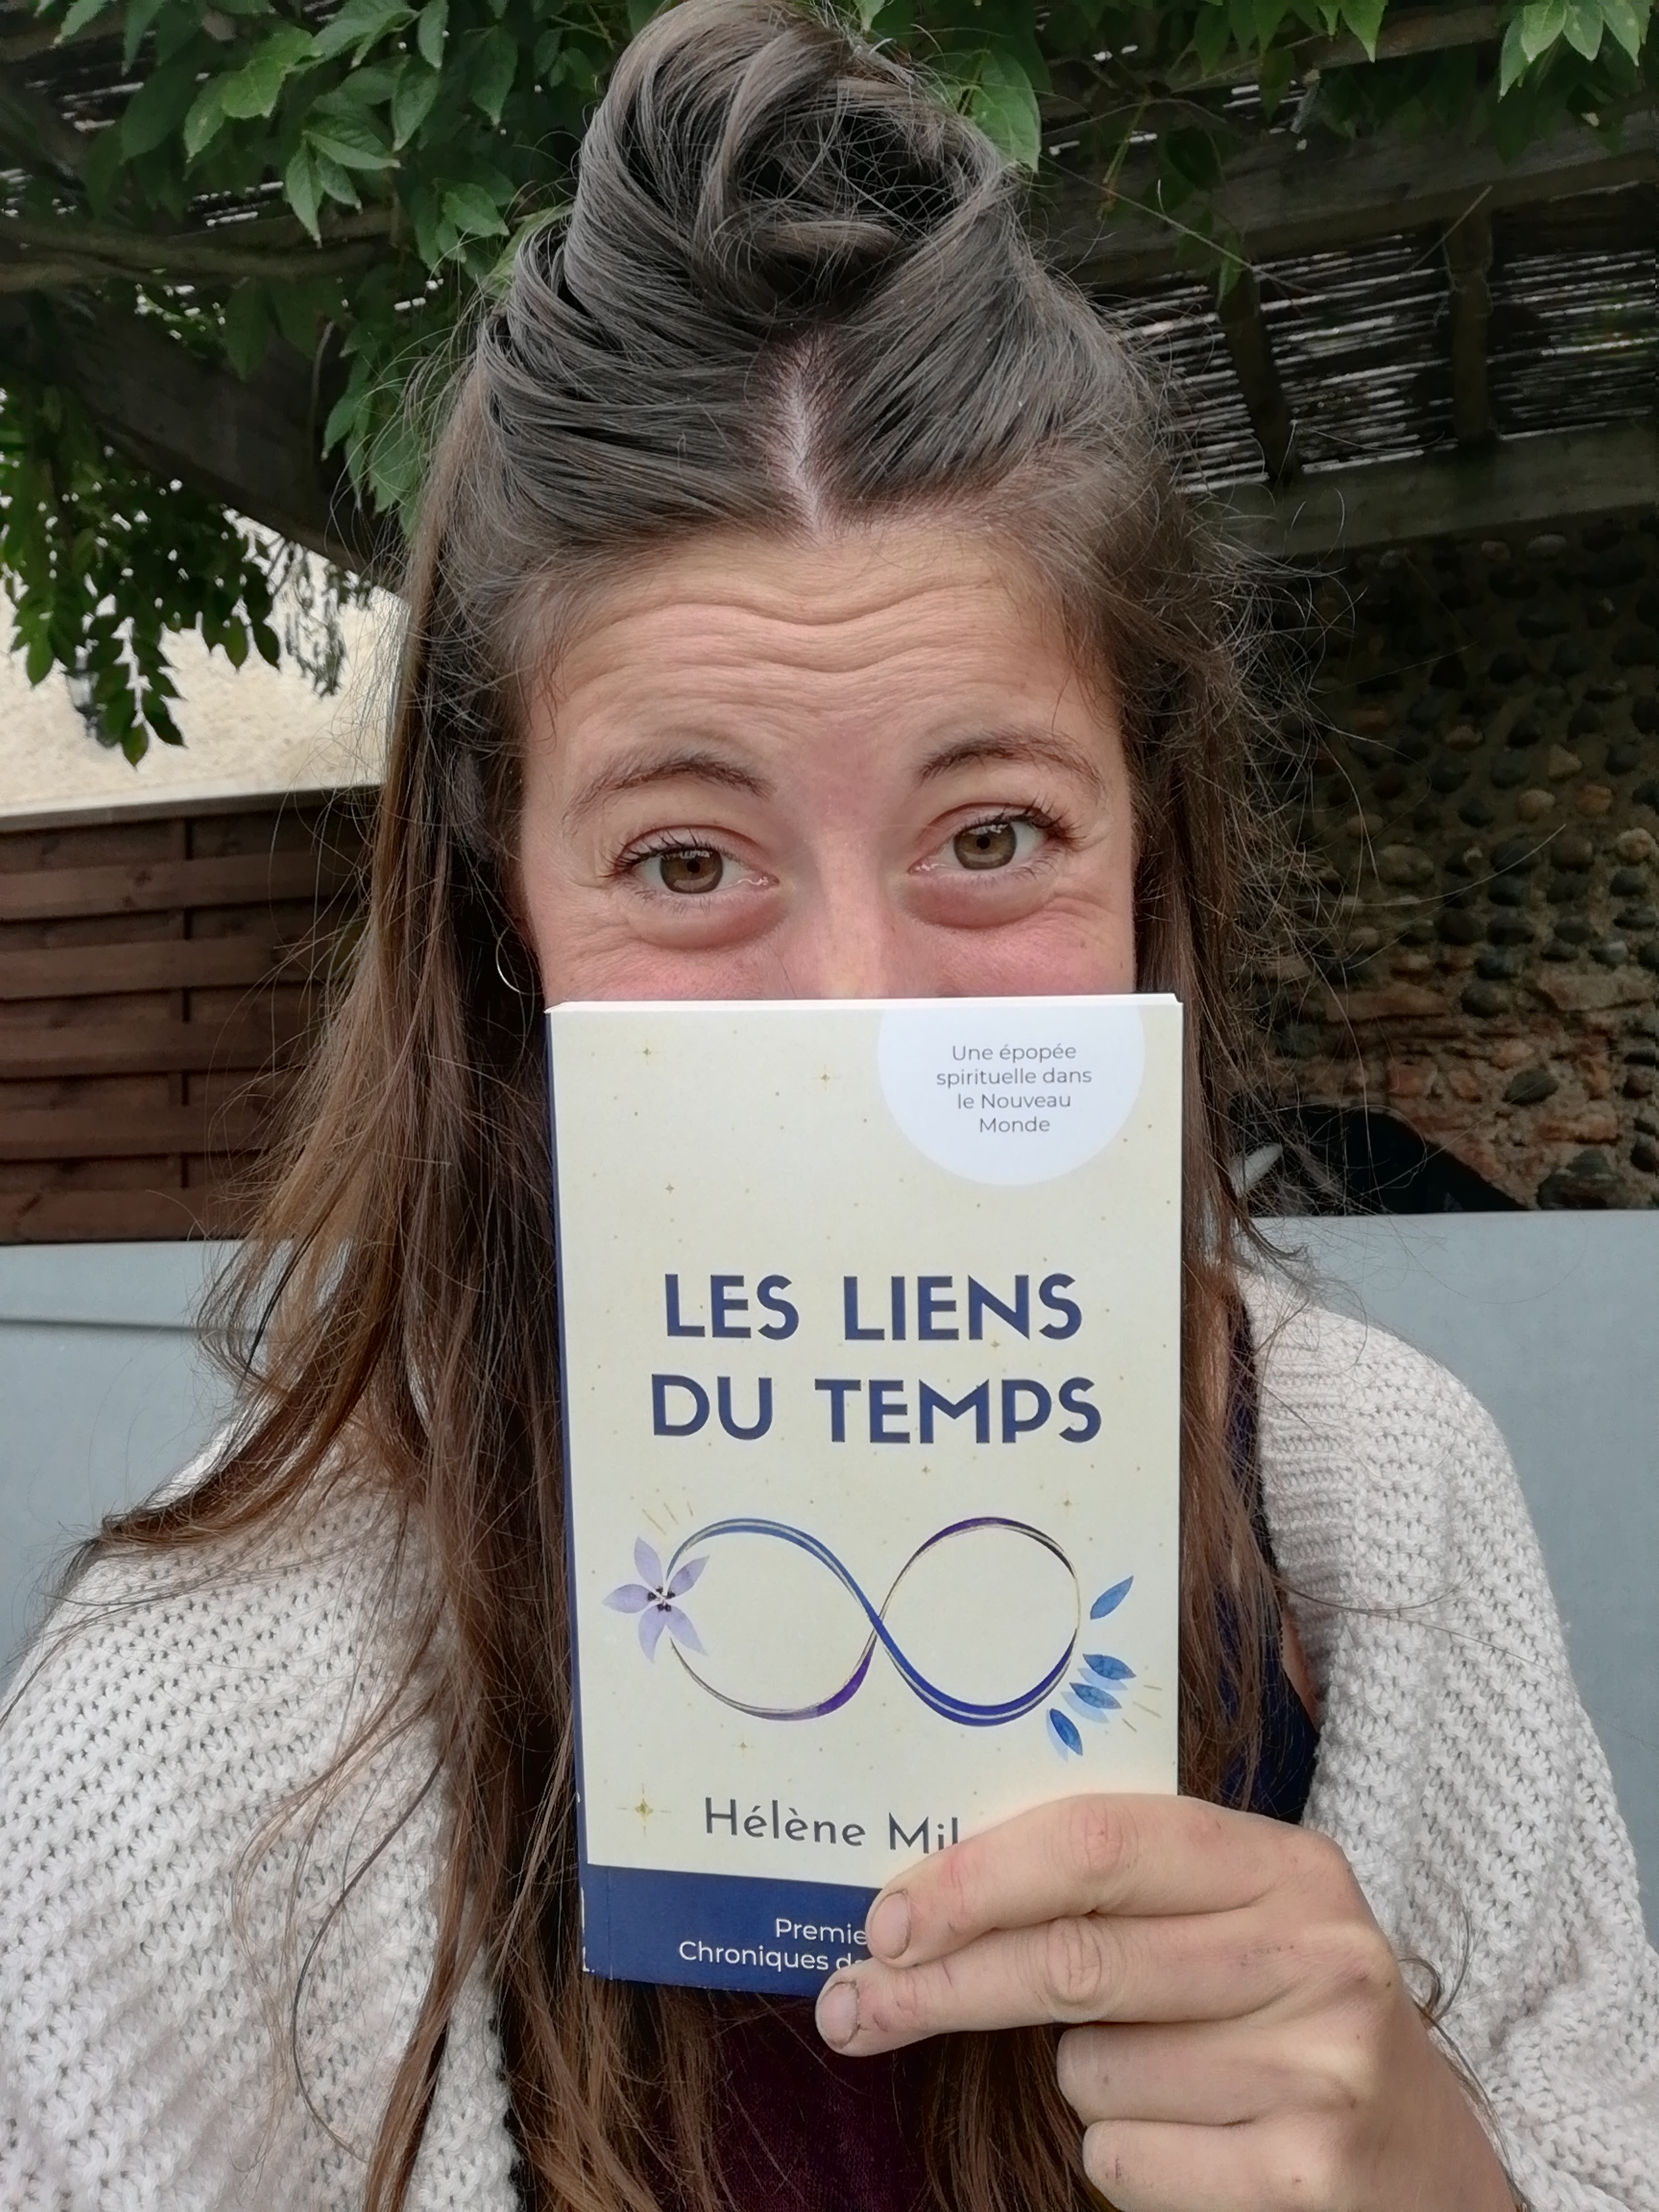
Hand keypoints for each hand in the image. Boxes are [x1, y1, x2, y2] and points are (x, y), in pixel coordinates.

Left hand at [813, 1794, 1515, 2211]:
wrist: (1432, 2173)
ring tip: (1170, 2082)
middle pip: (1073, 1957)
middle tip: (850, 2005)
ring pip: (1091, 2070)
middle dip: (941, 1983)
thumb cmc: (1287, 2027)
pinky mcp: (1308, 2173)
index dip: (976, 1877)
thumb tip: (927, 1905)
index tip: (884, 1916)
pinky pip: (1124, 2158)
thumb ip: (1120, 1897)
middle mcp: (1314, 1949)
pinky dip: (1122, 2157)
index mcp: (1285, 1864)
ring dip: (1082, 2083)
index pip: (1099, 1842)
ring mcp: (1319, 2065)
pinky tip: (1196, 2147)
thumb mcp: (1235, 1929)